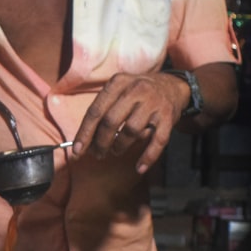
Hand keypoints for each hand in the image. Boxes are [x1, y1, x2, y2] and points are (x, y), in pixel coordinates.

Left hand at [71, 72, 188, 174]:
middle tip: (97, 154)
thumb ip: (103, 111)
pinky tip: (140, 167)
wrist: (173, 86)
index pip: (96, 111)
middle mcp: (136, 90)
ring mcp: (154, 103)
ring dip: (120, 146)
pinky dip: (148, 157)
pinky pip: (157, 141)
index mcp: (118, 83)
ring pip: (131, 131)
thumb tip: (84, 141)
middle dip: (100, 143)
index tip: (77, 151)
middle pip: (111, 121)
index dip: (85, 133)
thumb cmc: (138, 94)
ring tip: (115, 151)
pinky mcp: (168, 117)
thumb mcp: (119, 91)